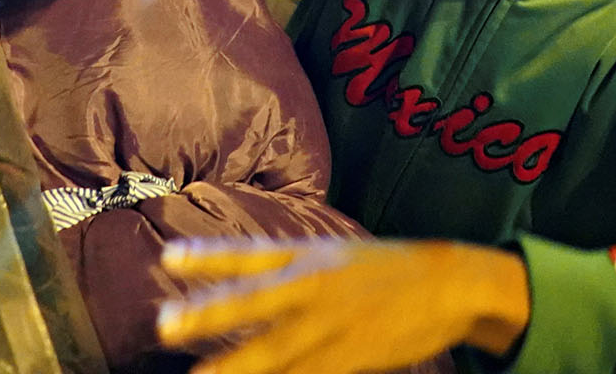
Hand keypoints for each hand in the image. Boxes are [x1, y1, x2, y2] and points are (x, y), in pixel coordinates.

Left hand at [157, 238, 530, 373]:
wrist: (451, 282)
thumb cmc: (387, 268)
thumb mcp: (335, 252)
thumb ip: (292, 263)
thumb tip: (245, 272)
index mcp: (309, 256)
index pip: (248, 253)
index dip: (208, 257)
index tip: (168, 258)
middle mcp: (314, 287)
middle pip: (252, 302)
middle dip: (208, 315)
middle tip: (164, 323)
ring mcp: (332, 326)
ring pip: (273, 352)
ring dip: (233, 366)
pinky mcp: (351, 357)